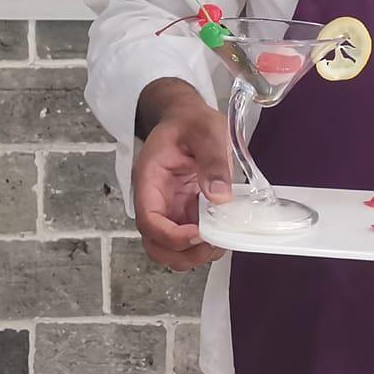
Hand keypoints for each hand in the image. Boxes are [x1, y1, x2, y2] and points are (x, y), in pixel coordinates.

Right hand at [131, 90, 230, 270]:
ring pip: (170, 248)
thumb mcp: (206, 130)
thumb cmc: (191, 121)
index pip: (149, 220)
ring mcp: (170, 208)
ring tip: (221, 241)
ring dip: (194, 254)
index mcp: (149, 179)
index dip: (171, 236)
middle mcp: (155, 199)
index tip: (199, 234)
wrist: (187, 118)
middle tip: (211, 245)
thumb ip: (213, 159)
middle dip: (182, 254)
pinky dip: (205, 245)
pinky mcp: (185, 212)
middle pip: (155, 244)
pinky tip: (224, 233)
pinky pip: (189, 239)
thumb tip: (219, 196)